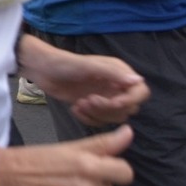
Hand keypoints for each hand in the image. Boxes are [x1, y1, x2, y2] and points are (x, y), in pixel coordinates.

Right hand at [0, 129, 133, 185]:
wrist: (1, 178)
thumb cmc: (34, 159)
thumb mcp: (68, 147)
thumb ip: (102, 143)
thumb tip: (129, 132)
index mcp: (88, 166)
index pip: (125, 173)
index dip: (115, 169)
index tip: (101, 167)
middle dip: (95, 182)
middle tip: (70, 175)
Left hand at [28, 52, 149, 126]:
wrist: (44, 71)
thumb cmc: (66, 64)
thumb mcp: (89, 66)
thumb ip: (113, 74)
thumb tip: (138, 81)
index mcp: (120, 73)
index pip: (141, 92)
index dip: (130, 100)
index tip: (114, 102)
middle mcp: (116, 87)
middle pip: (128, 108)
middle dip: (108, 108)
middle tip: (88, 100)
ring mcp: (105, 98)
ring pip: (114, 118)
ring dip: (97, 114)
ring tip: (79, 103)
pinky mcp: (94, 108)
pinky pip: (100, 122)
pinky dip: (88, 119)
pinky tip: (75, 108)